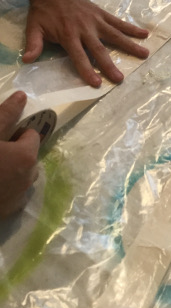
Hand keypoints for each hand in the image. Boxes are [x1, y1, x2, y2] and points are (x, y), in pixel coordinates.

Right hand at [0, 91, 39, 219]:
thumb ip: (5, 114)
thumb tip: (22, 95)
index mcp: (27, 156)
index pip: (31, 135)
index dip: (15, 132)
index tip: (0, 136)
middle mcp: (29, 177)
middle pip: (28, 155)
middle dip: (14, 151)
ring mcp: (19, 197)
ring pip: (22, 175)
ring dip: (11, 170)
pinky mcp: (8, 212)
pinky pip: (13, 193)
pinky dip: (6, 187)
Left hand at [22, 0, 148, 87]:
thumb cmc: (43, 12)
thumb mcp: (33, 27)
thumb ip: (33, 44)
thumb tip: (28, 59)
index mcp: (68, 35)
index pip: (78, 56)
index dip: (87, 70)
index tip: (96, 83)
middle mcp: (85, 29)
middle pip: (99, 49)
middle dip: (109, 65)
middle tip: (120, 78)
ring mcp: (96, 21)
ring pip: (115, 35)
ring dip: (130, 45)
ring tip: (145, 54)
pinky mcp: (102, 14)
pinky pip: (118, 22)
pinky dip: (131, 28)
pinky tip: (145, 34)